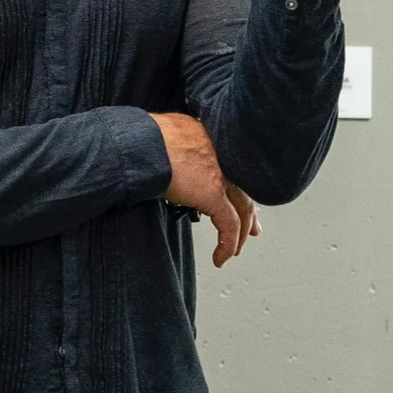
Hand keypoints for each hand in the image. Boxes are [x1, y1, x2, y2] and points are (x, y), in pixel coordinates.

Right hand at [149, 114, 262, 267]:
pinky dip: (227, 245)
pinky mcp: (213, 193)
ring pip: (243, 210)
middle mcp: (225, 155)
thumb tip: (175, 155)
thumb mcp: (170, 134)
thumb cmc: (145, 137)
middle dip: (250, 215)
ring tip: (233, 251)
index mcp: (216, 139)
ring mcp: (223, 173)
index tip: (242, 203)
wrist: (139, 143)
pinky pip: (229, 225)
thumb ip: (182, 146)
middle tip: (252, 231)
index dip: (242, 189)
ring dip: (240, 234)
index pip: (236, 169)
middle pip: (246, 189)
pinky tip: (221, 258)